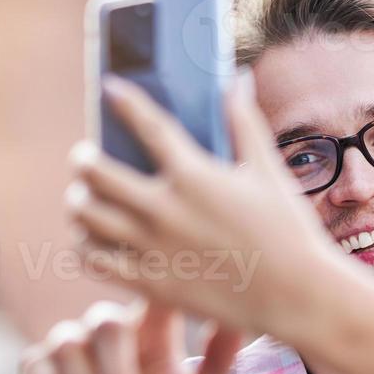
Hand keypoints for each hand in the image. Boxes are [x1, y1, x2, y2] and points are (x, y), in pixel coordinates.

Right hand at [20, 299, 240, 373]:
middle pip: (106, 325)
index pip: (152, 290)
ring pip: (68, 351)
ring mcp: (68, 345)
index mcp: (151, 330)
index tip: (163, 284)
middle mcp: (107, 329)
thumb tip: (242, 323)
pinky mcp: (35, 368)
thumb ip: (217, 365)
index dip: (153, 278)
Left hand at [66, 71, 350, 336]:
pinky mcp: (149, 282)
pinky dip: (85, 245)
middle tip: (86, 158)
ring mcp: (152, 247)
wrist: (295, 295)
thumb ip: (245, 122)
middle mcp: (164, 208)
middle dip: (83, 160)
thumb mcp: (268, 171)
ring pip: (87, 216)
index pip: (147, 125)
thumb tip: (237, 78)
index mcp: (194, 175)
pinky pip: (95, 260)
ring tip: (83, 198)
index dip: (124, 101)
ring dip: (78, 201)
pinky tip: (92, 239)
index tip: (109, 88)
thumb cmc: (288, 231)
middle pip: (96, 173)